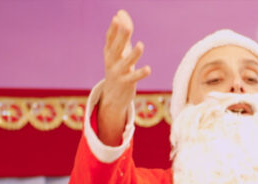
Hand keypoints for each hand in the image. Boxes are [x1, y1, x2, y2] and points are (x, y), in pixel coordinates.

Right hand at [99, 10, 150, 145]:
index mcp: (109, 52)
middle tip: (126, 26)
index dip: (114, 28)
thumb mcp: (119, 51)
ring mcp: (118, 72)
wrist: (112, 95)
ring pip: (126, 62)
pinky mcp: (125, 83)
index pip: (110, 38)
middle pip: (116, 47)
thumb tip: (121, 13)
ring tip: (141, 45)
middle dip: (121, 36)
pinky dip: (140, 74)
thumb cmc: (118, 68)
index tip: (117, 17)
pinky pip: (133, 78)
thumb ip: (122, 34)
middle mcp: (111, 61)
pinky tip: (148, 69)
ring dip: (133, 54)